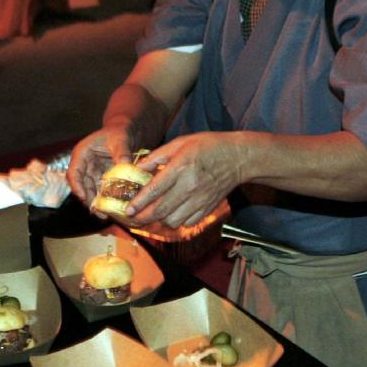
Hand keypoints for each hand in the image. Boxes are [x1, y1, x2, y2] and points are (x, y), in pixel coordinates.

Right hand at [67, 126, 131, 207]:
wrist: (126, 133)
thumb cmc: (119, 133)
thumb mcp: (120, 140)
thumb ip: (122, 152)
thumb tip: (125, 166)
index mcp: (82, 154)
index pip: (74, 173)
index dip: (77, 186)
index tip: (83, 197)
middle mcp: (84, 166)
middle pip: (81, 186)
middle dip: (89, 200)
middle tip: (98, 212)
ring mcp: (92, 173)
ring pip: (91, 191)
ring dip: (97, 203)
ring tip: (106, 215)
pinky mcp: (101, 179)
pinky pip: (101, 192)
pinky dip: (106, 200)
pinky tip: (113, 208)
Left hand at [127, 132, 241, 227]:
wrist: (237, 158)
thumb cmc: (207, 147)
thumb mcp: (179, 144)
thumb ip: (156, 157)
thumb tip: (136, 169)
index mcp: (181, 168)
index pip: (155, 190)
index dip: (139, 202)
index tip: (128, 210)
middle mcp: (190, 186)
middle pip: (161, 210)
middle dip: (143, 217)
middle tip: (133, 218)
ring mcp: (200, 200)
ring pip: (173, 220)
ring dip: (160, 220)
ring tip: (153, 214)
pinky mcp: (208, 208)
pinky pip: (187, 223)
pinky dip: (177, 221)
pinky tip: (171, 213)